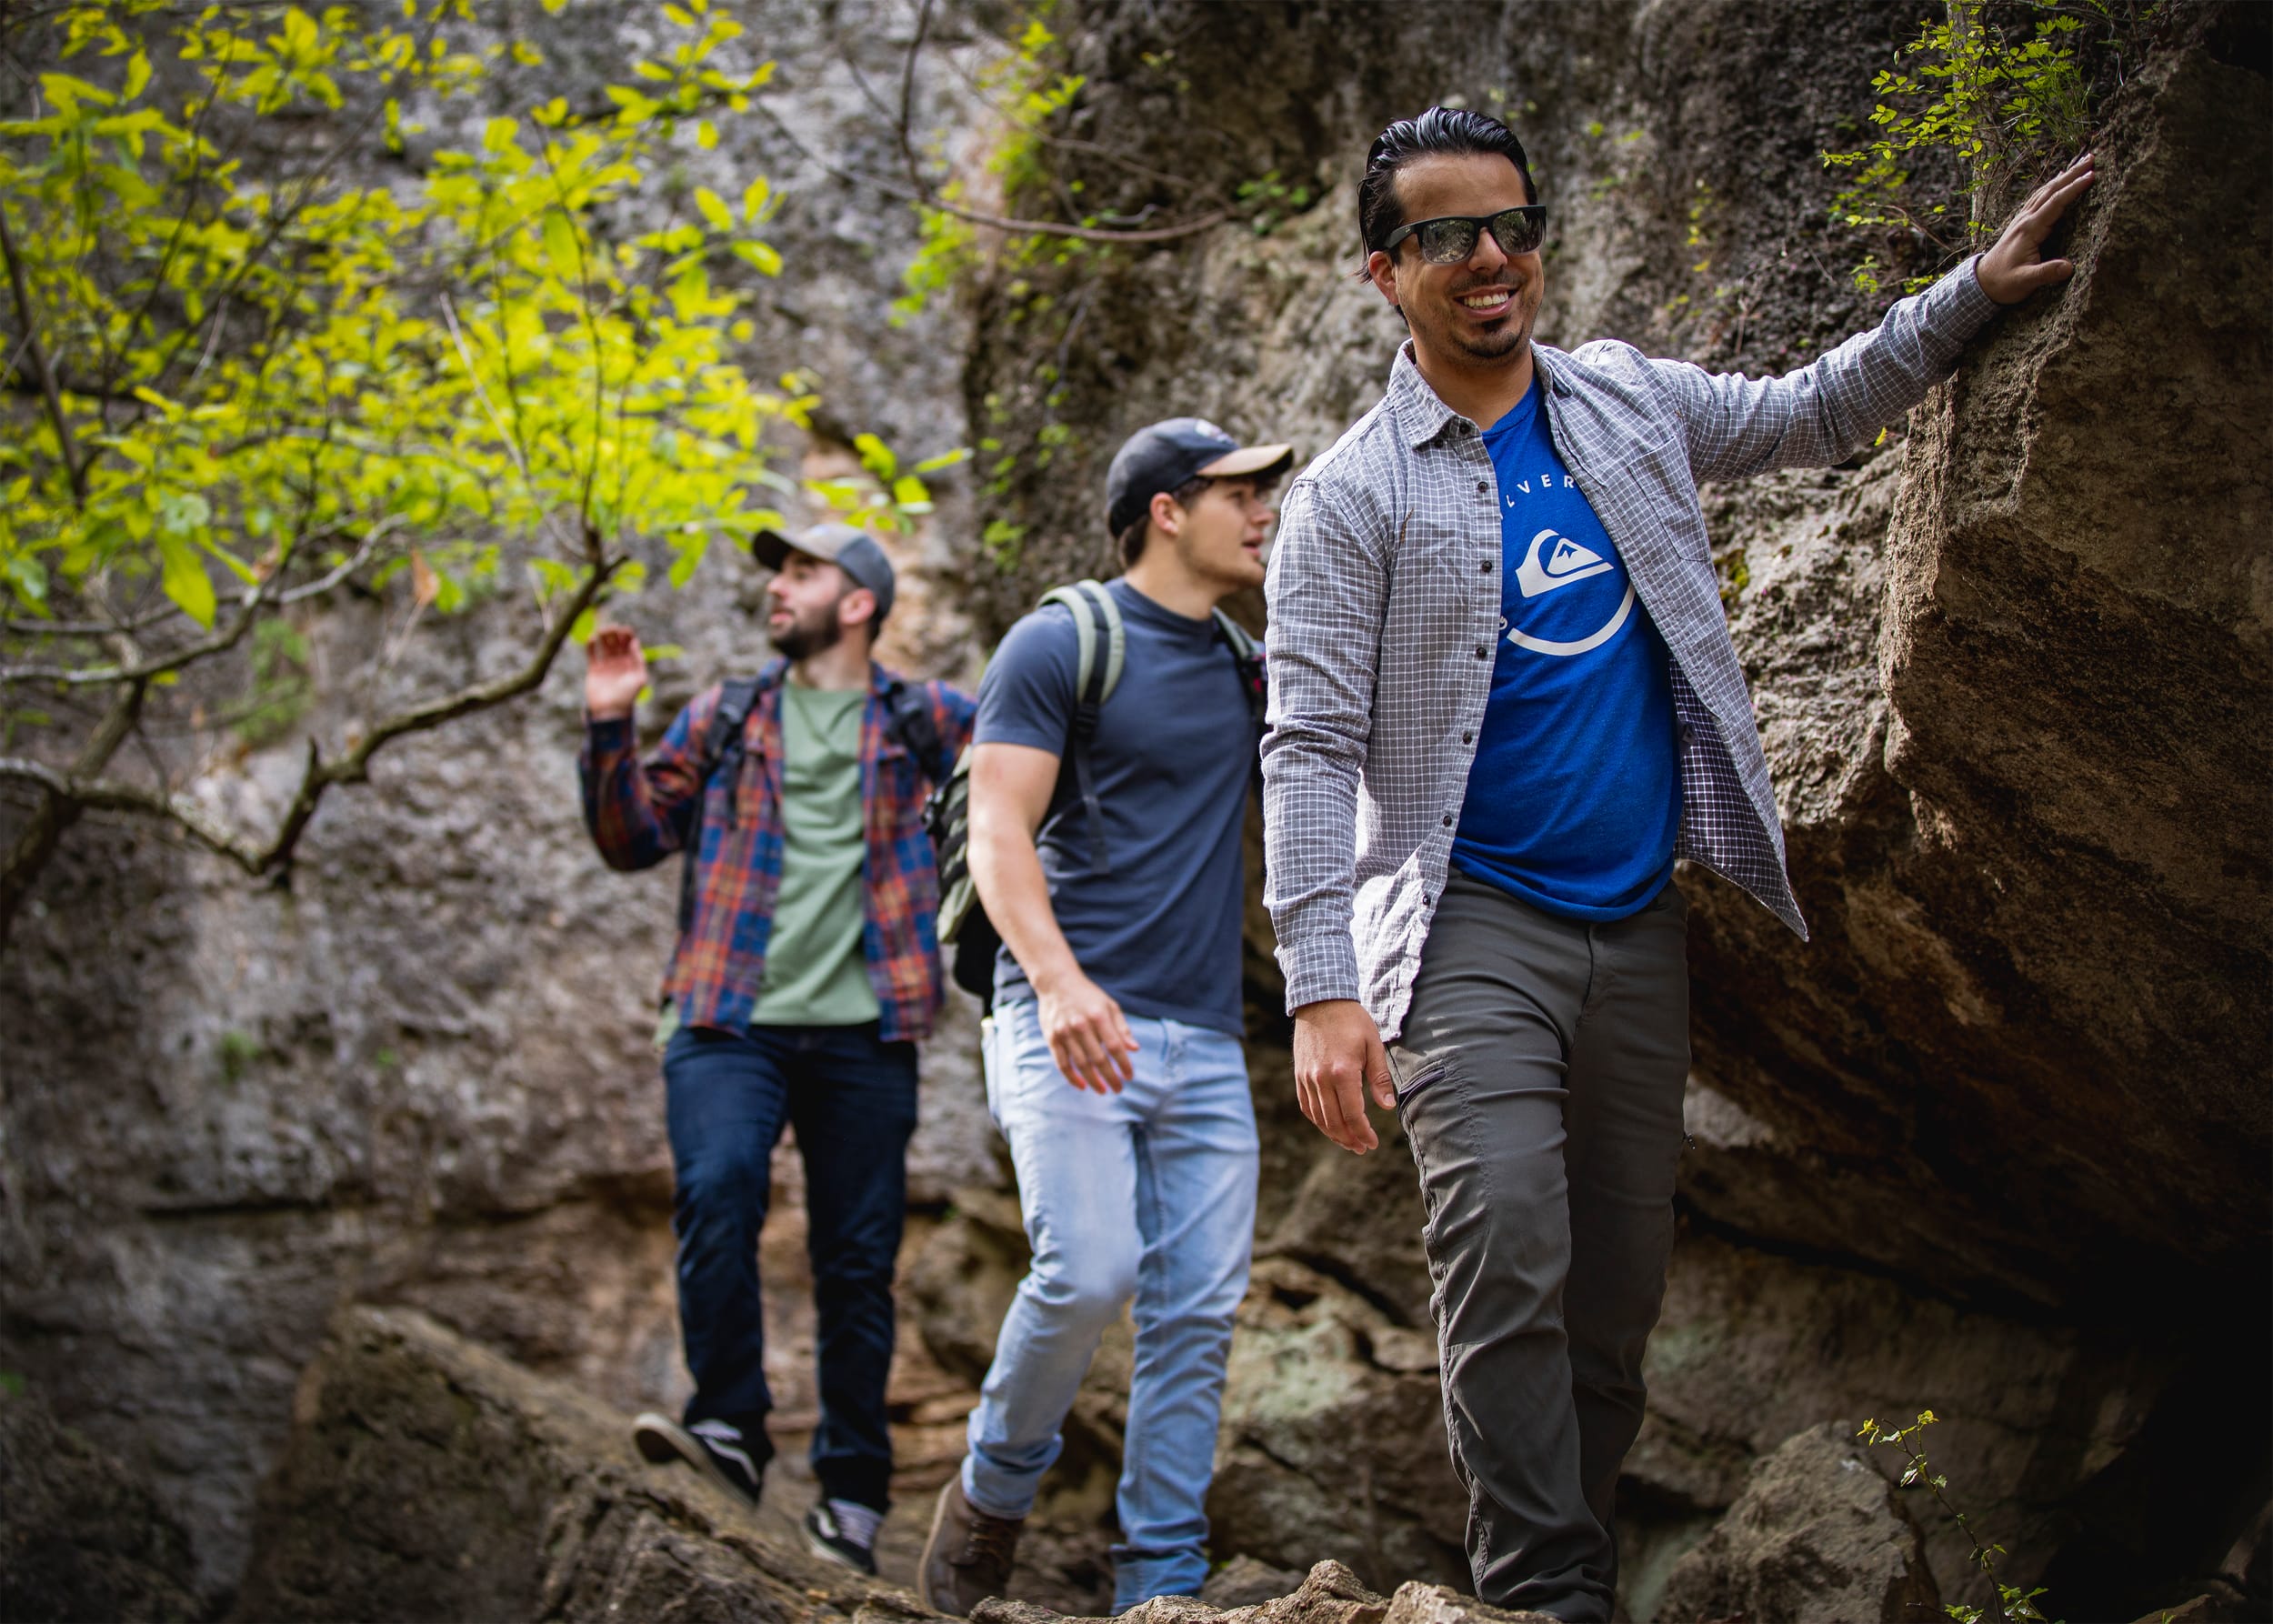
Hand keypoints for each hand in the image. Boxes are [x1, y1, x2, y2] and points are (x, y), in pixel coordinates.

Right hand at [584, 625, 647, 719]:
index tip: (624, 629)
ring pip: (605, 645)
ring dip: (603, 636)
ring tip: (601, 631)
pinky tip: (591, 638)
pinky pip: (592, 654)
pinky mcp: (594, 669)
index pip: (630, 643)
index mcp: (632, 663)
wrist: (610, 711)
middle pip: (617, 642)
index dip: (628, 635)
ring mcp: (607, 665)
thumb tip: (635, 643)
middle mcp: (620, 662)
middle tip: (611, 628)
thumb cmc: (627, 696)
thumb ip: (638, 661)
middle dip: (615, 633)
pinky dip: (591, 645)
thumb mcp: (639, 679)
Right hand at [1036, 970, 1138, 1093]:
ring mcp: (1064, 1032)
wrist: (1056, 982)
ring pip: (1081, 1064)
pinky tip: (1082, 1086)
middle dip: (1111, 1077)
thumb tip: (1135, 1049)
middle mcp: (1081, 1025)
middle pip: (1099, 1059)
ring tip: (1103, 1090)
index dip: (1124, 1064)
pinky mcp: (1052, 1038)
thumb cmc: (1088, 995)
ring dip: (1093, 1081)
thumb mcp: (1109, 1006)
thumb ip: (1122, 1028)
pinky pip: (1062, 1063)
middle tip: (1118, 1089)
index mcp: (1099, 1016)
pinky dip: (1072, 1077)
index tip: (1130, 1077)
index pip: (1115, 1047)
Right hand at [1292, 998, 1393, 1153]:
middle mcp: (1321, 1078)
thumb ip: (1379, 1078)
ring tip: (1347, 1142)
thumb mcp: (1373, 1046)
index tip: (1373, 1143)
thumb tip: (1387, 1106)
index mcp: (1343, 1072)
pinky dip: (1317, 1121)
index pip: (1353, 1115)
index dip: (1363, 1133)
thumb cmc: (1352, 1021)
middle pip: (1335, 1121)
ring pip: (1318, 1117)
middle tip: (1362, 1148)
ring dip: (1333, 1134)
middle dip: (1350, 1139)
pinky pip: (1306, 1106)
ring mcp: (1307, 1078)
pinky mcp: (1299, 1075)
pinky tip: (1329, 1126)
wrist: (1320, 1001)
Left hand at [1975, 152, 2094, 305]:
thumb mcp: (2024, 282)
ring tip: (2082, 163)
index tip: (2092, 176)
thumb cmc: (2003, 283)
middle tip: (2093, 158)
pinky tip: (2059, 180)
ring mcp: (2022, 219)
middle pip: (2051, 190)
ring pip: (2045, 191)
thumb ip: (2045, 273)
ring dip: (2064, 176)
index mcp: (2029, 230)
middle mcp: (2025, 219)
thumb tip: (2069, 267)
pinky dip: (2052, 186)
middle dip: (2073, 174)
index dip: (2074, 189)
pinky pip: (2039, 198)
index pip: (2055, 203)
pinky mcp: (2021, 223)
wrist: (1982, 283)